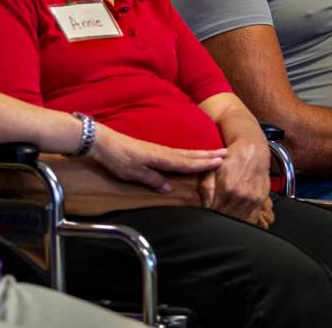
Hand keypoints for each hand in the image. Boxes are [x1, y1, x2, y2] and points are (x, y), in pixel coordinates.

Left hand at [89, 123, 225, 192]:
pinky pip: (178, 153)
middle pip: (190, 155)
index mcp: (161, 158)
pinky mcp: (155, 151)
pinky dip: (190, 154)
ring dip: (202, 153)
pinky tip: (192, 156)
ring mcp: (160, 150)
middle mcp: (164, 152)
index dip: (203, 164)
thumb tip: (170, 189)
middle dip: (209, 155)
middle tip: (226, 154)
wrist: (105, 142)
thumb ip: (152, 180)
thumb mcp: (133, 173)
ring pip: (186, 153)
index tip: (220, 162)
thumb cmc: (118, 159)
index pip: (186, 163)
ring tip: (216, 153)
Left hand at [205, 137, 271, 224]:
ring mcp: (252, 199)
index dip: (210, 214)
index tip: (208, 214)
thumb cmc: (232, 159)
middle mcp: (240, 195)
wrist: (253, 151)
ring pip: (239, 219)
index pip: (215, 211)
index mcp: (226, 187)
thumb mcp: (214, 168)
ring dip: (232, 220)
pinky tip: (238, 215)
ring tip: (226, 216)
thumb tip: (205, 204)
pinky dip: (245, 219)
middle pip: (227, 217)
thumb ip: (206, 186)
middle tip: (216, 216)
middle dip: (220, 218)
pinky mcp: (260, 200)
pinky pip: (252, 218)